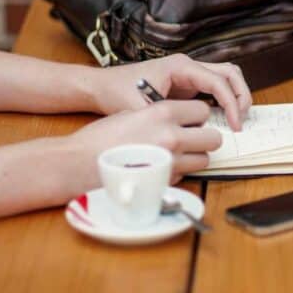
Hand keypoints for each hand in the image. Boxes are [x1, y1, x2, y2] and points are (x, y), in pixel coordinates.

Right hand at [67, 100, 220, 184]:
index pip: (203, 110)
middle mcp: (172, 136)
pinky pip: (186, 175)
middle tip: (192, 139)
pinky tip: (161, 167)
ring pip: (204, 160)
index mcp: (163, 112)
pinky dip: (179, 172)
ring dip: (195, 157)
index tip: (191, 120)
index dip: (198, 116)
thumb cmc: (100, 138)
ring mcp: (171, 162)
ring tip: (177, 155)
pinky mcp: (166, 182)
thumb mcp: (131, 113)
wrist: (79, 164)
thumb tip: (179, 119)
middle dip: (205, 138)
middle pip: (213, 138)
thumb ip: (159, 115)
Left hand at [88, 54, 251, 130]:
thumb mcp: (140, 109)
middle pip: (230, 73)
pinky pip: (215, 88)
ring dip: (236, 96)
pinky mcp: (187, 84)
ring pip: (226, 77)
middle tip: (241, 120)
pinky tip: (222, 119)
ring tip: (236, 119)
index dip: (231, 103)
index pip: (218, 81)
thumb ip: (164, 120)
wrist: (101, 86)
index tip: (234, 124)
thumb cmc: (117, 92)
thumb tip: (187, 135)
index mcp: (180, 66)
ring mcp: (189, 74)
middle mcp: (188, 66)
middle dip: (241, 96)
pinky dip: (224, 101)